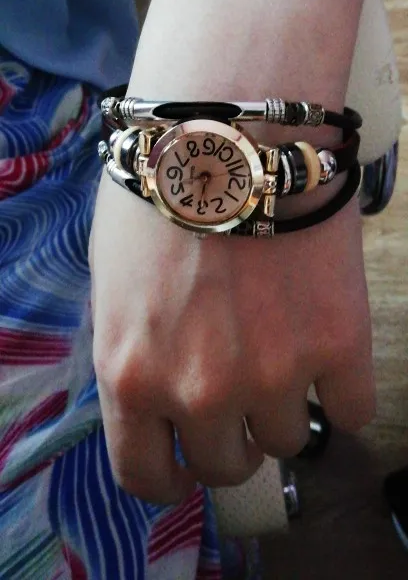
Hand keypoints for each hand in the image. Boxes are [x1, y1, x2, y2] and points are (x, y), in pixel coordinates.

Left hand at [89, 172, 373, 504]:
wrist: (231, 126)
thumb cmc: (160, 188)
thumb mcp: (115, 279)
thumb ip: (133, 351)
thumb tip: (158, 389)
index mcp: (132, 374)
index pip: (146, 476)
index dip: (169, 474)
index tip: (184, 458)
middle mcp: (200, 390)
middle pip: (227, 464)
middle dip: (231, 434)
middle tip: (239, 388)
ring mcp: (274, 373)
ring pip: (291, 440)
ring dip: (284, 405)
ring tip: (282, 346)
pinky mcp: (339, 343)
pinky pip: (353, 410)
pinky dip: (341, 388)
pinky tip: (326, 347)